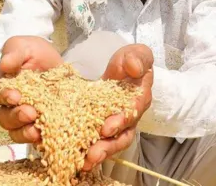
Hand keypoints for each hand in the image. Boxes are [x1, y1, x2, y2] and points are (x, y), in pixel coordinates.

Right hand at [0, 36, 63, 143]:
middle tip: (30, 113)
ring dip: (24, 133)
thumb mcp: (25, 46)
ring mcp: (25, 117)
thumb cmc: (35, 53)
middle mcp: (10, 105)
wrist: (57, 61)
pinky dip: (39, 141)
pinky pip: (36, 139)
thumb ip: (14, 53)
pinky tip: (46, 138)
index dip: (4, 97)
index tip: (15, 96)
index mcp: (3, 85)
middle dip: (16, 117)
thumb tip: (5, 65)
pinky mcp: (42, 125)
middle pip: (5, 118)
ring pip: (16, 132)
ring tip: (36, 131)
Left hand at [82, 44, 153, 170]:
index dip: (121, 120)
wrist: (119, 70)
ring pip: (111, 143)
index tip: (107, 127)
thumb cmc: (129, 62)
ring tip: (84, 162)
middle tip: (93, 152)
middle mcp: (130, 116)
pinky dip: (87, 150)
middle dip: (109, 145)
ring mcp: (116, 125)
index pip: (133, 111)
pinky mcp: (101, 128)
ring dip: (98, 153)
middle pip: (123, 135)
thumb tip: (134, 68)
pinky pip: (97, 142)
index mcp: (139, 97)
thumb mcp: (134, 54)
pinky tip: (75, 158)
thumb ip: (137, 58)